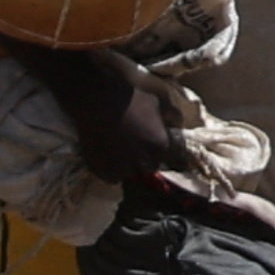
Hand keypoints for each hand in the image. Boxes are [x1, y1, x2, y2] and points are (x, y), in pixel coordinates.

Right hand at [26, 44, 190, 185]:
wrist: (95, 99)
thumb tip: (179, 122)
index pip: (172, 160)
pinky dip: (109, 170)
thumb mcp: (155, 100)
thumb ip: (171, 113)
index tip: (157, 148)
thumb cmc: (127, 97)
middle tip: (133, 146)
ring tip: (116, 151)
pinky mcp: (103, 170)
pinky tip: (105, 157)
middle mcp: (145, 160)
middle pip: (149, 167)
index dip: (164, 153)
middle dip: (145, 159)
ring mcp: (123, 167)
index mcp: (160, 145)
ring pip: (129, 173)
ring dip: (126, 165)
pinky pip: (111, 177)